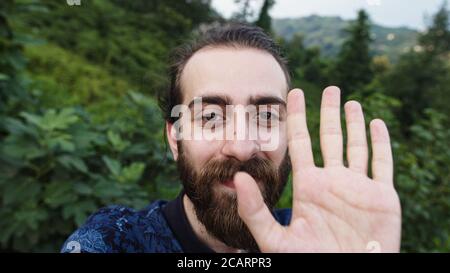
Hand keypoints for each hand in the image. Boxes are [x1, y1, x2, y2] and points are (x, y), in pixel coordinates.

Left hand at [234, 86, 401, 252]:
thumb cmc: (309, 262)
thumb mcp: (275, 239)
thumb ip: (254, 210)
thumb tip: (239, 179)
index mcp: (309, 186)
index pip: (301, 143)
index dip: (298, 117)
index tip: (294, 93)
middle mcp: (332, 181)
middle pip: (330, 137)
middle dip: (330, 112)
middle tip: (331, 88)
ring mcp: (357, 187)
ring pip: (357, 146)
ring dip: (355, 123)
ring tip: (350, 101)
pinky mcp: (381, 197)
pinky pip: (382, 164)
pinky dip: (381, 143)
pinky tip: (377, 124)